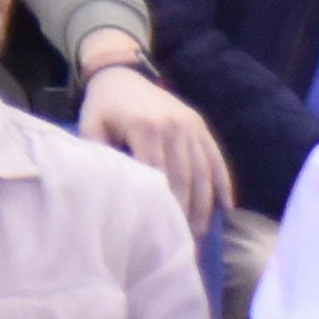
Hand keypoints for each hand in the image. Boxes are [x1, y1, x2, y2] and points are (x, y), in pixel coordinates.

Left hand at [80, 59, 231, 226]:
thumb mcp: (90, 127)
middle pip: (184, 178)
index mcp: (145, 128)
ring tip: (201, 235)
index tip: (163, 235)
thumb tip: (108, 192)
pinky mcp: (200, 124)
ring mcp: (190, 125)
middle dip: (186, 214)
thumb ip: (98, 155)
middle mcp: (173, 126)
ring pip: (203, 172)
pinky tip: (227, 208)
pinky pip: (215, 157)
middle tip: (185, 245)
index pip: (158, 176)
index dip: (163, 208)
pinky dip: (223, 183)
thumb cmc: (102, 107)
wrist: (121, 73)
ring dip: (205, 206)